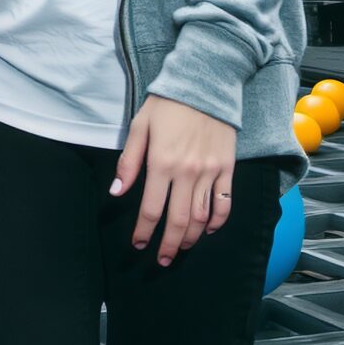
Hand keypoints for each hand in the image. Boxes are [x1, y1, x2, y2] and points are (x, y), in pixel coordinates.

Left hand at [111, 95, 238, 266]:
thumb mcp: (139, 127)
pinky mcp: (227, 168)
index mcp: (161, 163)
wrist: (205, 84)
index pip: (150, 208)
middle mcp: (187, 172)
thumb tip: (116, 192)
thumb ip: (128, 162)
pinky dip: (218, 221)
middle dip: (169, 245)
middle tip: (162, 260)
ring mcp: (211, 172)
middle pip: (179, 221)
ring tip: (182, 248)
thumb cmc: (167, 104)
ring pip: (202, 217)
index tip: (138, 244)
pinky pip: (225, 202)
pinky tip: (209, 229)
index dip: (143, 231)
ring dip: (192, 238)